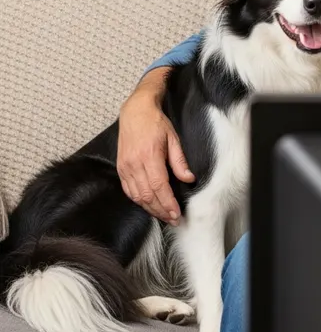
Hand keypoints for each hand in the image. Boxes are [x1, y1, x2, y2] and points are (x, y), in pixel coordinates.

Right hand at [117, 69, 194, 224]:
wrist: (135, 112)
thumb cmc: (156, 123)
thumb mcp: (173, 138)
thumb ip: (179, 161)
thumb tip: (188, 179)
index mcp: (149, 156)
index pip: (159, 186)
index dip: (167, 203)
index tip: (176, 214)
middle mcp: (134, 164)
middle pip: (147, 195)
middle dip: (161, 210)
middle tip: (173, 220)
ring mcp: (125, 167)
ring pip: (136, 195)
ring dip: (150, 209)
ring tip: (163, 216)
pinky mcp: (120, 168)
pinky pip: (128, 190)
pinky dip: (138, 200)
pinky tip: (148, 205)